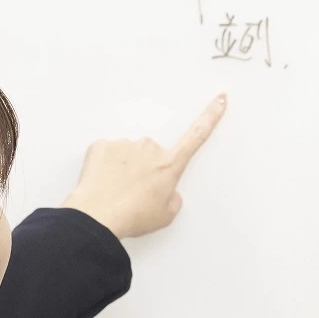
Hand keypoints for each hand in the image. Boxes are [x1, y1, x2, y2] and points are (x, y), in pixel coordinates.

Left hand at [60, 94, 225, 237]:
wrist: (98, 217)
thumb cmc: (132, 217)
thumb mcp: (165, 216)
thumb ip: (173, 198)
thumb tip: (167, 191)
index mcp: (170, 165)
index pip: (196, 136)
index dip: (210, 116)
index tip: (220, 100)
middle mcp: (150, 148)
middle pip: (151, 154)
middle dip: (144, 169)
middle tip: (133, 193)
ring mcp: (125, 144)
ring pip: (128, 154)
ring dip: (123, 168)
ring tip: (116, 191)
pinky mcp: (103, 145)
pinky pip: (107, 154)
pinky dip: (105, 167)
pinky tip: (103, 184)